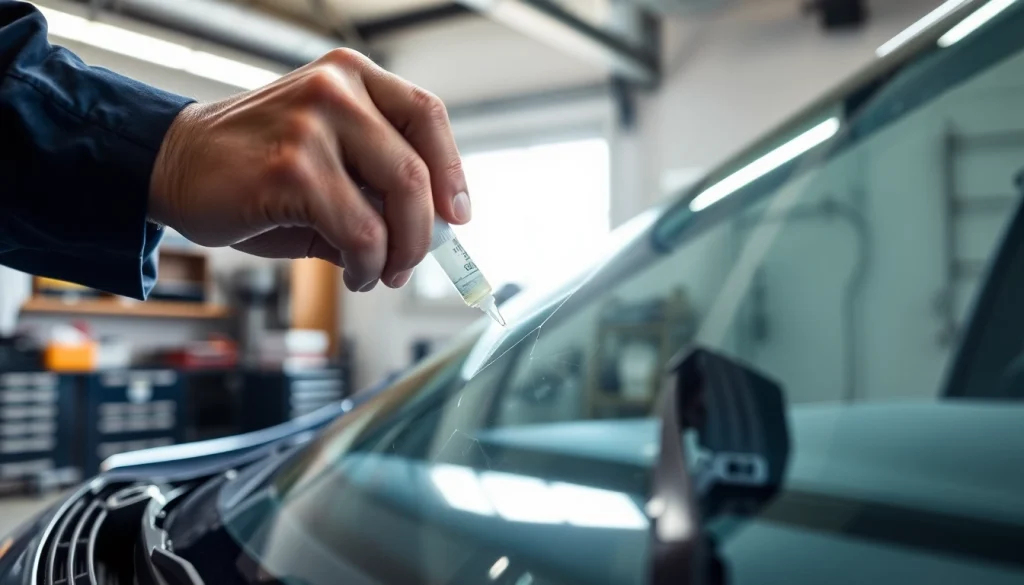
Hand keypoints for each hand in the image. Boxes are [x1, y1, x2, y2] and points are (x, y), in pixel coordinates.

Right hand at [149, 48, 470, 291]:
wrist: (173, 164)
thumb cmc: (255, 166)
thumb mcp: (327, 159)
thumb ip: (376, 183)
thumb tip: (432, 231)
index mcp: (350, 77)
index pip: (427, 115)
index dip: (452, 171)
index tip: (457, 215)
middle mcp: (336, 90)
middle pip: (418, 171)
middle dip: (424, 233)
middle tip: (410, 264)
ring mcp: (314, 127)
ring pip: (397, 205)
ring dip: (396, 255)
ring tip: (377, 272)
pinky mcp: (293, 170)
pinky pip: (360, 233)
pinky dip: (366, 266)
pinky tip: (352, 272)